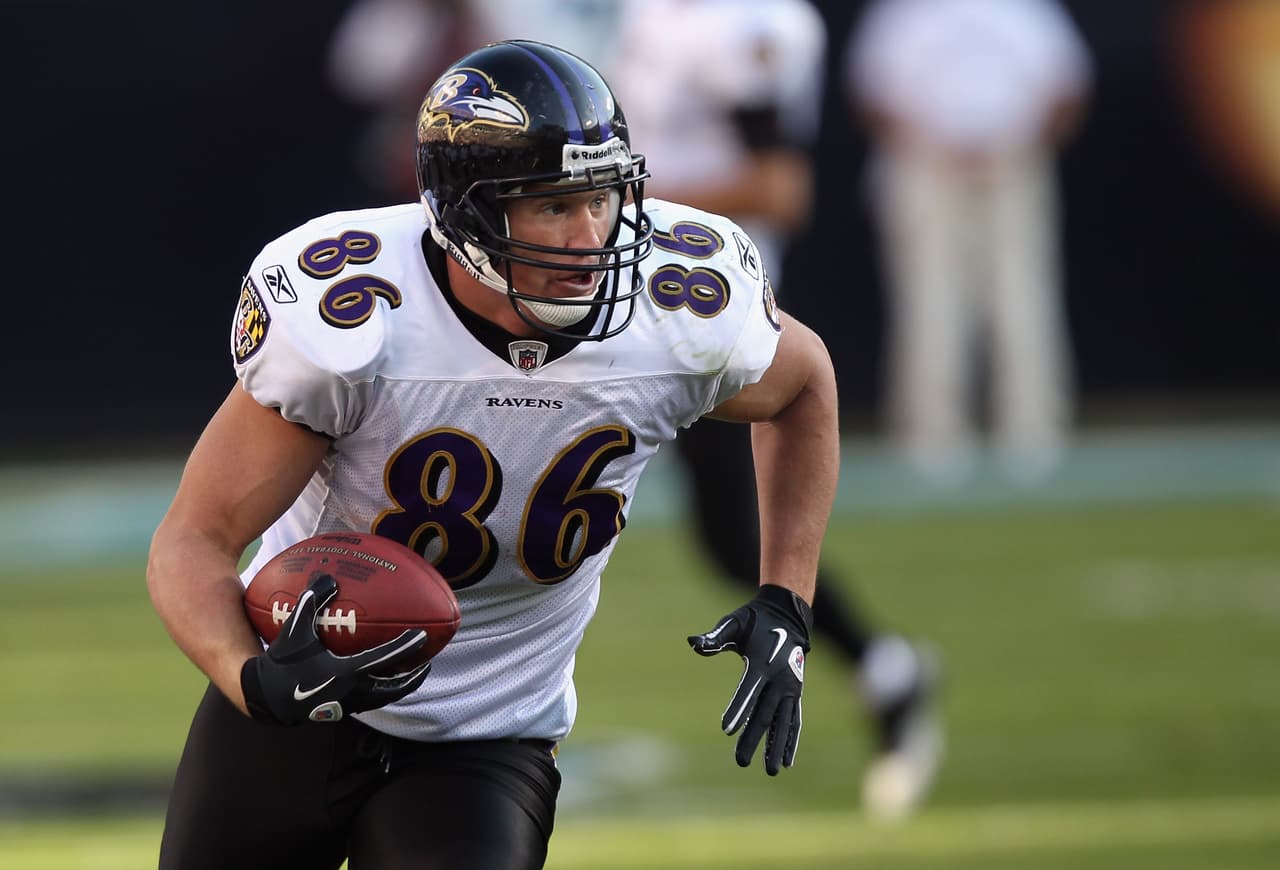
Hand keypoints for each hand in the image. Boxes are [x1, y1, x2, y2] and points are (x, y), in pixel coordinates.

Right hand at [240, 573, 430, 724]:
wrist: (263, 697)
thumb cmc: (281, 661)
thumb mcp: (295, 628)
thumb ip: (312, 601)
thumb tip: (329, 578)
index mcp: (346, 672)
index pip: (385, 658)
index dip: (405, 646)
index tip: (422, 636)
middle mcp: (352, 692)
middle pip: (394, 687)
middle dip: (412, 677)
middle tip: (426, 663)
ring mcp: (347, 704)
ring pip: (383, 697)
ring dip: (399, 686)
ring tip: (410, 673)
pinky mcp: (340, 710)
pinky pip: (369, 701)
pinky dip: (381, 691)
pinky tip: (380, 680)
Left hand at [688, 584, 812, 774]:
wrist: (787, 615)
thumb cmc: (754, 621)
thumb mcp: (733, 623)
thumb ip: (715, 637)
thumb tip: (693, 643)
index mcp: (762, 663)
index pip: (748, 691)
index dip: (738, 709)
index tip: (726, 730)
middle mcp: (779, 679)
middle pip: (764, 714)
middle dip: (753, 738)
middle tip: (740, 762)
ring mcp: (790, 688)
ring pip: (782, 722)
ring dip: (776, 747)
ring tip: (771, 771)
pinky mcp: (795, 693)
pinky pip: (794, 719)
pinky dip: (791, 739)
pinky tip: (787, 761)